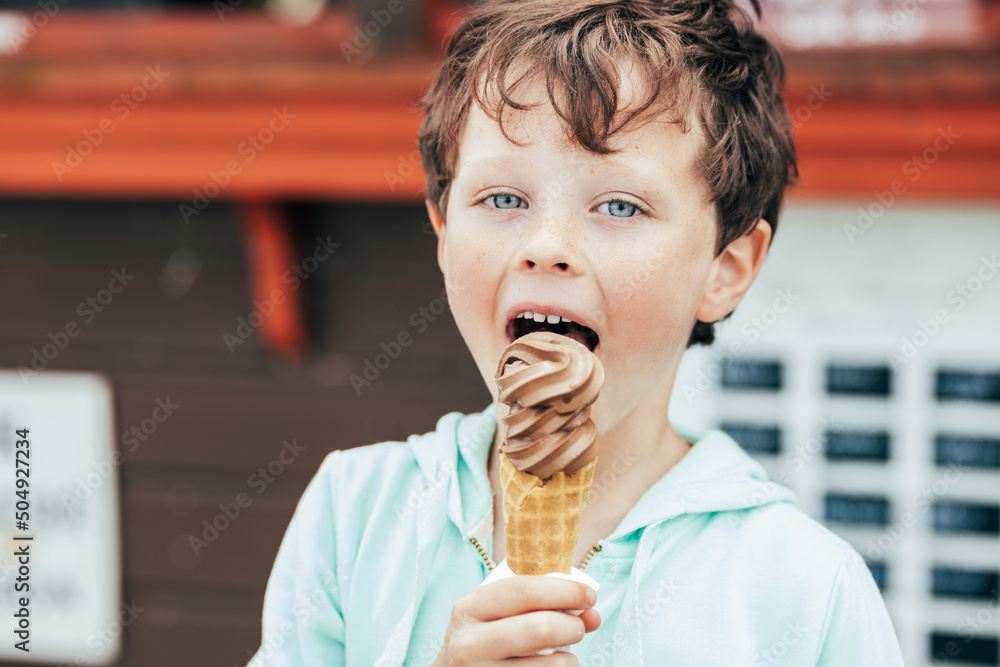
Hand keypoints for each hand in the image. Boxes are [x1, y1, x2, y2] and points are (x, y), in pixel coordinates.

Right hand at [431, 575, 600, 664]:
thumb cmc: (483, 641)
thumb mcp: (494, 616)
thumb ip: (537, 606)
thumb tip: (592, 615)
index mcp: (469, 608)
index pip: (524, 591)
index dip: (565, 591)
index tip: (589, 596)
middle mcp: (469, 644)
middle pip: (541, 628)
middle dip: (573, 625)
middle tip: (580, 627)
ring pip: (553, 665)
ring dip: (570, 659)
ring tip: (561, 656)